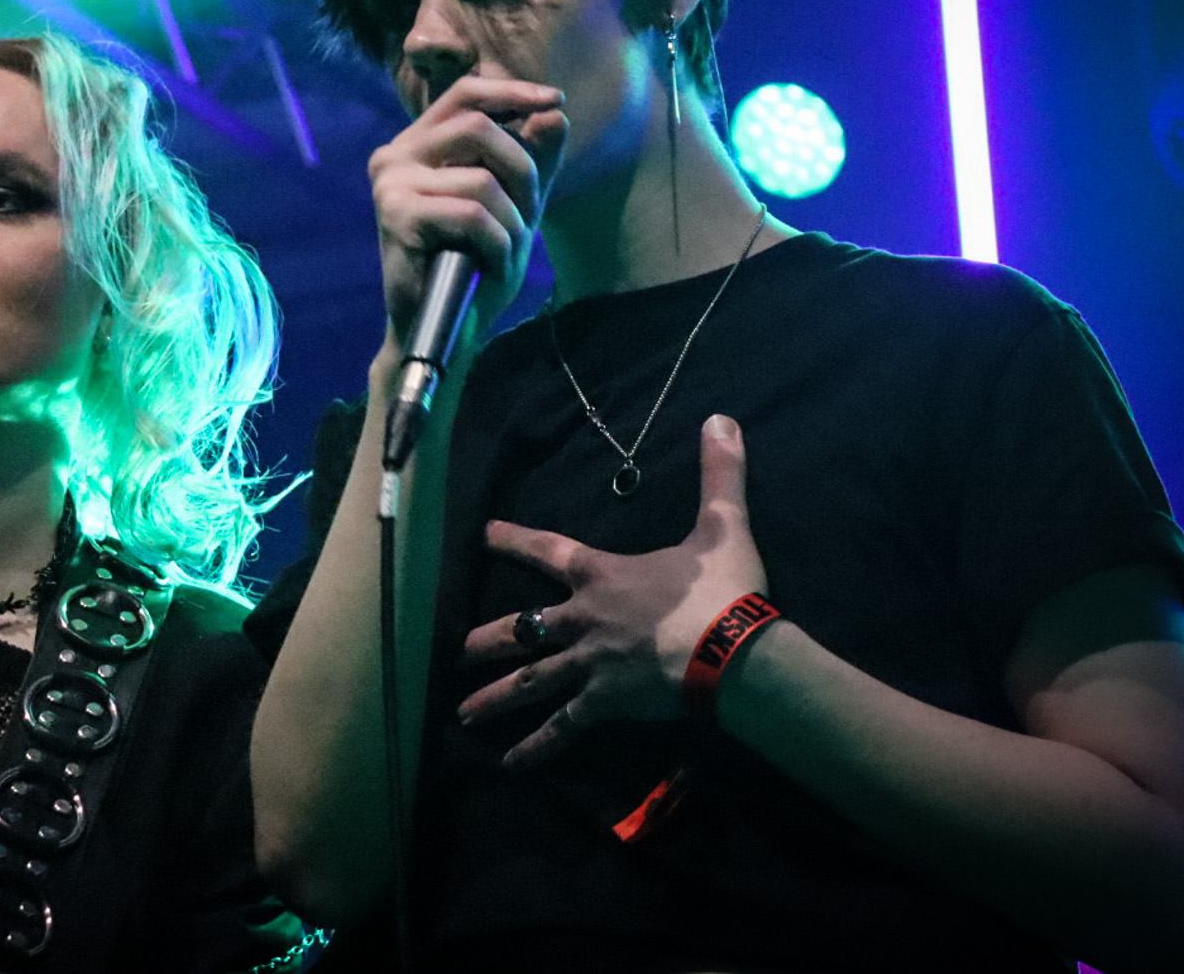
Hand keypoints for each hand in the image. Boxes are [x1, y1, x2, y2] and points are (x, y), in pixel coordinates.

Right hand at [367, 74, 566, 351]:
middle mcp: (395, 156)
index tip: (557, 100)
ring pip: (481, 179)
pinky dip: (497, 245)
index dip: (512, 92)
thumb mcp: (516, 207)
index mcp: (418, 145)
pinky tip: (491, 266)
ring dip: (512, 221)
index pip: (465, 94)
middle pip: (478, 127)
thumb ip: (535, 160)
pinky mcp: (396, 216)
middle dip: (522, 171)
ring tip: (506, 252)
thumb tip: (556, 113)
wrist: (438, 327)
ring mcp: (391, 184)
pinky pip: (472, 215)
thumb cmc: (472, 266)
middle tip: (530, 216)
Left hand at [458, 414, 766, 768]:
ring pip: (529, 681)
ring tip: (462, 714)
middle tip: (453, 652)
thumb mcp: (722, 526)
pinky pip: (562, 728)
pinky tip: (510, 765)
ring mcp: (588, 666)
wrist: (729, 652)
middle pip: (522, 627)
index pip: (547, 550)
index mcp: (601, 575)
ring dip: (495, 697)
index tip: (482, 534)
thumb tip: (721, 418)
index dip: (514, 540)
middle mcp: (582, 620)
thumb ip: (718, 474)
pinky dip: (536, 748)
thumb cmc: (721, 590)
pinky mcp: (603, 704)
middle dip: (485, 640)